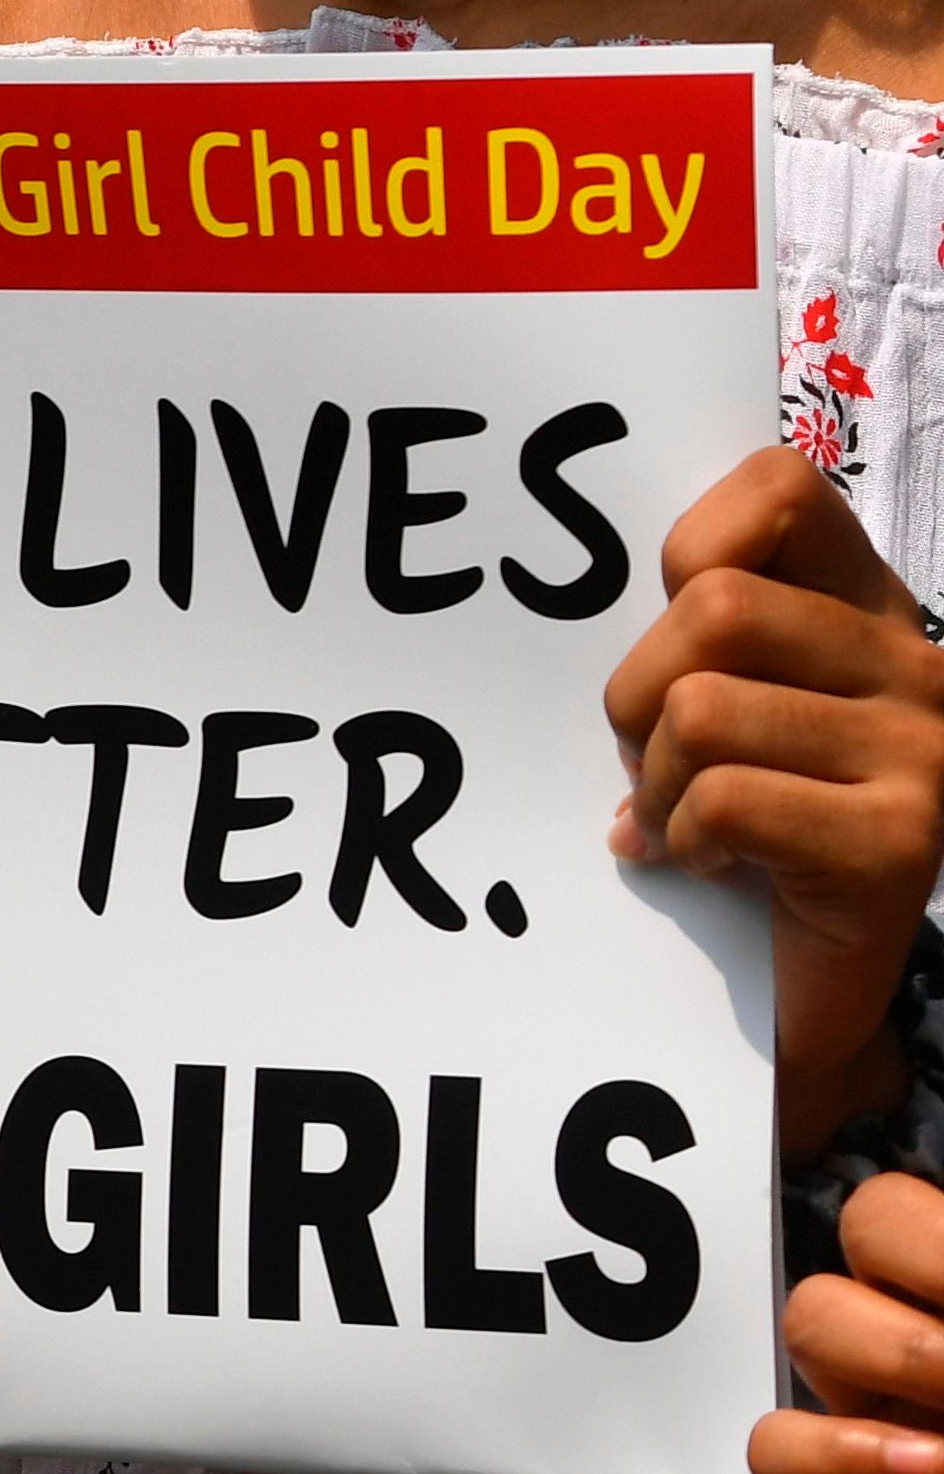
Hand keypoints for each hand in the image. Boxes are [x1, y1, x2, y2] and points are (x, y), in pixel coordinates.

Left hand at [601, 445, 943, 1148]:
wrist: (815, 985)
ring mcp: (922, 751)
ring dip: (656, 783)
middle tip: (649, 762)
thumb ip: (695, 629)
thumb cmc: (748, 825)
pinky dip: (685, 840)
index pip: (779, 488)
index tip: (671, 623)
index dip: (691, 541)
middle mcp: (916, 665)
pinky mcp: (899, 844)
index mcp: (869, 608)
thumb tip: (565, 583)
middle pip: (711, 608)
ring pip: (702, 710)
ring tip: (681, 824)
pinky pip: (726, 799)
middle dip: (638, 695)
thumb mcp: (730, 699)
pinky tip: (712, 865)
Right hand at [761, 1175, 943, 1473]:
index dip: (936, 1241)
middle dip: (923, 1275)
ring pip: (812, 1323)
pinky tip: (930, 1473)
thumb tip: (941, 1352)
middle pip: (862, 1228)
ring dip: (896, 1357)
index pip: (902, 1210)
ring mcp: (883, 1417)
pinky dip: (842, 1453)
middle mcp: (930, 1338)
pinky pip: (776, 1449)